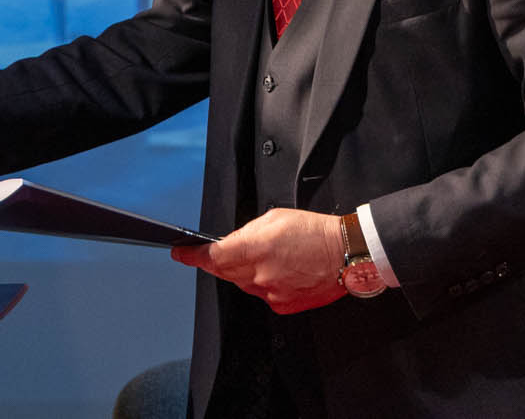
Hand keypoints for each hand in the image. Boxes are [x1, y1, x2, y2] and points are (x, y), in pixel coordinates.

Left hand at [169, 208, 347, 313]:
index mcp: (255, 248)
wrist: (344, 253)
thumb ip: (247, 232)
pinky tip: (282, 271)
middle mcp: (259, 275)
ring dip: (246, 271)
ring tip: (271, 257)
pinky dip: (264, 283)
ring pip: (243, 283)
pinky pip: (262, 294)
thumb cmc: (314, 232)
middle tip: (233, 250)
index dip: (192, 256)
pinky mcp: (283, 305)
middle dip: (221, 261)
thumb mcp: (274, 218)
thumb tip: (233, 243)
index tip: (181, 254)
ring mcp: (271, 293)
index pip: (212, 257)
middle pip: (224, 272)